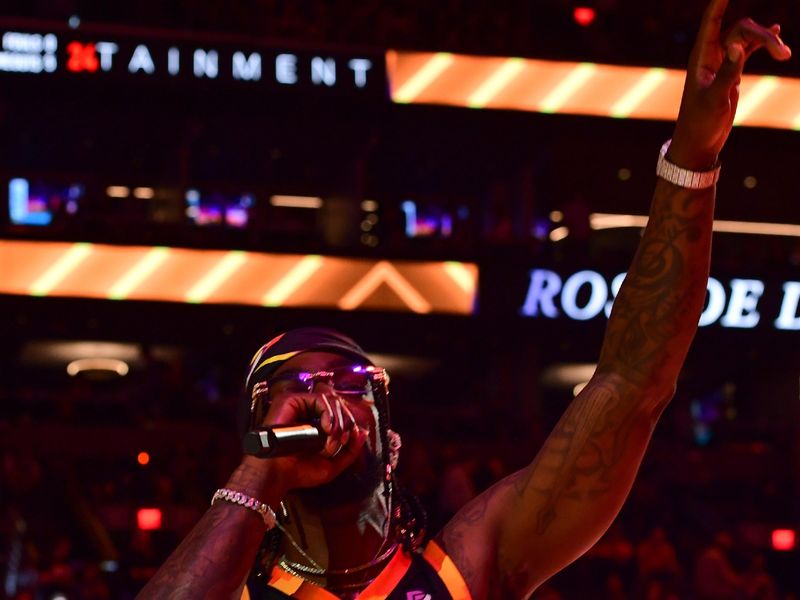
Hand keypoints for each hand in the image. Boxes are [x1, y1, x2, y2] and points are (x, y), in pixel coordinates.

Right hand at [230, 391, 368, 501]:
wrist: (277, 476)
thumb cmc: (299, 472)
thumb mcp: (332, 464)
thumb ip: (350, 451)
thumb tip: (363, 432)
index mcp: (315, 421)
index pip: (340, 410)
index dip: (349, 422)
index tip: (348, 441)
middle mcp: (307, 410)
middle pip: (338, 403)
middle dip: (347, 422)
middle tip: (341, 442)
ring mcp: (299, 403)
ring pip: (331, 399)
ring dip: (339, 422)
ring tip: (331, 442)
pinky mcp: (291, 399)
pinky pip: (319, 398)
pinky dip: (329, 413)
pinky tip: (327, 429)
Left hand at [670, 0, 790, 168]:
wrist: (699, 142)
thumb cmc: (700, 122)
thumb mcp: (715, 99)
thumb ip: (727, 73)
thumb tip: (738, 46)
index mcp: (700, 57)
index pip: (711, 21)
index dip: (720, 1)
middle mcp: (710, 56)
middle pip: (740, 30)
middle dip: (763, 36)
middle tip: (785, 55)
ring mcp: (721, 63)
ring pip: (748, 39)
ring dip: (768, 42)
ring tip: (786, 55)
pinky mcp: (731, 72)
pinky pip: (748, 50)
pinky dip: (762, 42)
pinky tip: (776, 32)